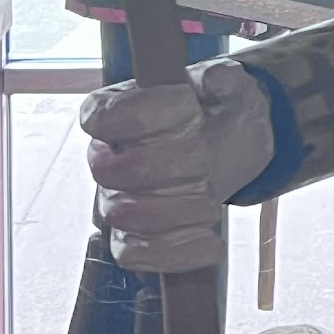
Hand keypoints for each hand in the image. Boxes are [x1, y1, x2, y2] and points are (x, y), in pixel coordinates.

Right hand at [85, 59, 274, 273]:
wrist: (231, 142)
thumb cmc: (215, 108)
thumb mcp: (225, 83)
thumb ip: (220, 78)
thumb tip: (216, 81)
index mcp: (114, 110)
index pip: (103, 117)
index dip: (145, 116)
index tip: (188, 108)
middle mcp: (104, 156)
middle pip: (114, 172)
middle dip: (171, 167)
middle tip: (206, 161)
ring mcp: (114, 198)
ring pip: (123, 215)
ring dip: (176, 210)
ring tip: (210, 200)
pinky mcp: (132, 237)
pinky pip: (134, 255)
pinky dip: (175, 252)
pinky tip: (210, 242)